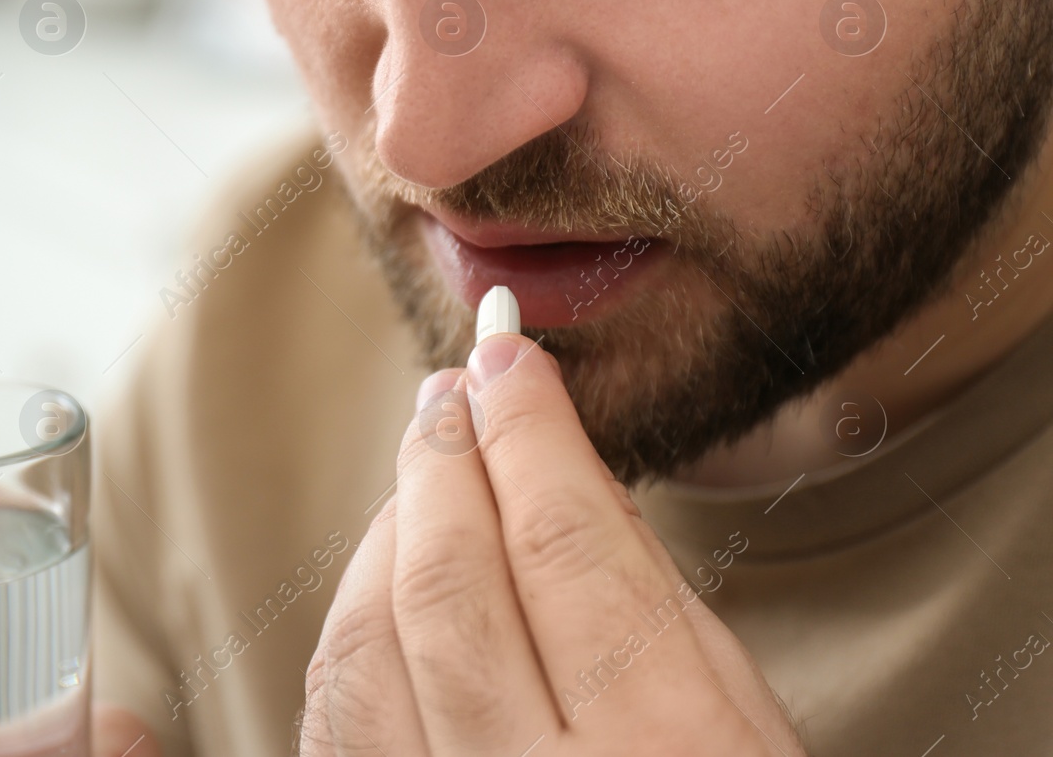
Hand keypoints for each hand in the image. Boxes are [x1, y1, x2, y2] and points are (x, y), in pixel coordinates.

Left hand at [300, 332, 804, 755]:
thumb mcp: (743, 726)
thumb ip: (652, 602)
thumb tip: (562, 465)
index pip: (565, 543)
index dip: (527, 430)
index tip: (508, 355)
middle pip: (447, 583)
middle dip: (442, 461)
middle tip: (455, 386)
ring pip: (362, 645)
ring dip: (386, 533)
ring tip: (424, 468)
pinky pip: (331, 723)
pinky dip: (349, 627)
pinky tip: (386, 572)